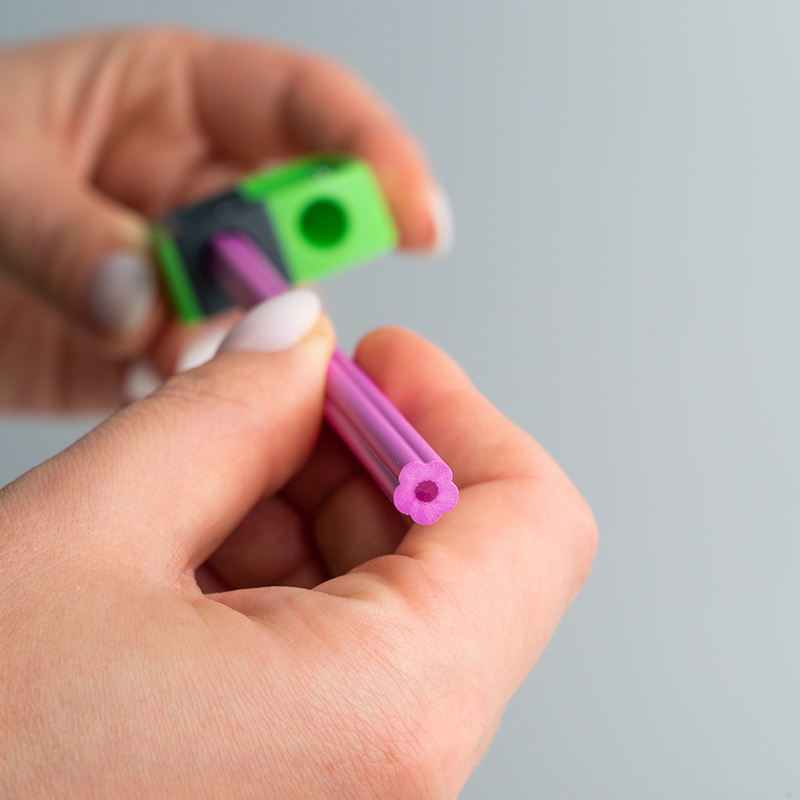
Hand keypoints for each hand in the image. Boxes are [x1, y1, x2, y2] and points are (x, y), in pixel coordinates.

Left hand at [0, 28, 447, 410]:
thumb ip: (70, 237)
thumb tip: (145, 303)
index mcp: (180, 100)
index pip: (307, 110)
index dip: (374, 155)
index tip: (413, 217)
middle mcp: (204, 190)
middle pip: (302, 226)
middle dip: (301, 267)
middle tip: (274, 307)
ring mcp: (196, 275)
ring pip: (268, 317)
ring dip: (239, 347)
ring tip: (159, 353)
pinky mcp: (174, 347)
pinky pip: (222, 377)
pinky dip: (203, 399)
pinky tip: (148, 387)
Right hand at [0, 293, 595, 798]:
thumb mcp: (84, 539)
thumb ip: (221, 414)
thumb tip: (295, 341)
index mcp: (386, 713)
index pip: (535, 522)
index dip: (458, 416)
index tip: (383, 362)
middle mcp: (402, 776)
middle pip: (469, 556)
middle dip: (373, 455)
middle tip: (277, 399)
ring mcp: (363, 790)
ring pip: (406, 598)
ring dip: (321, 511)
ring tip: (208, 483)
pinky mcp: (314, 789)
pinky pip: (352, 653)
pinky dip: (294, 576)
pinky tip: (201, 555)